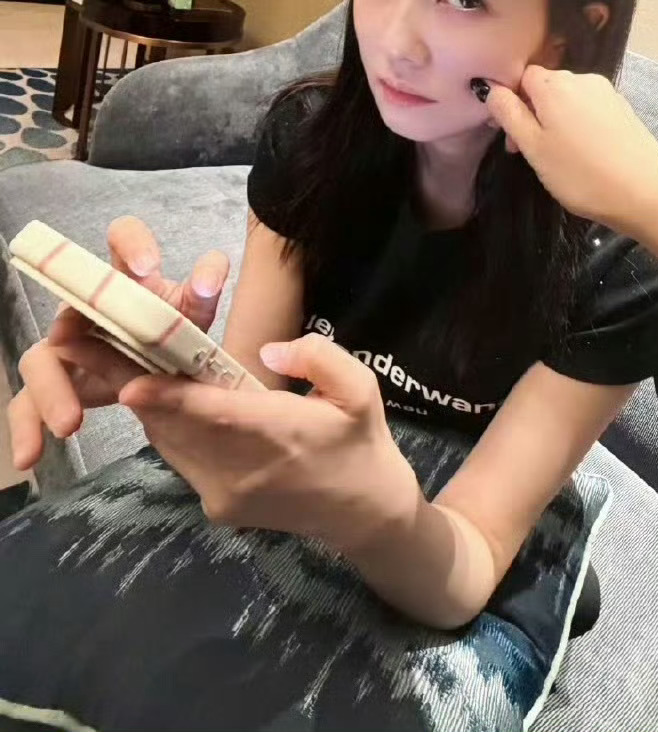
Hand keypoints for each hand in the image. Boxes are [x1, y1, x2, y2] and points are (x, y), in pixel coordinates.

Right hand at [7, 216, 228, 470]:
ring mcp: (65, 344)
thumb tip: (210, 274)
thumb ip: (202, 294)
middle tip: (73, 341)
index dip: (131, 244)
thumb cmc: (171, 335)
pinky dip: (27, 428)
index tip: (145, 267)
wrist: (161, 378)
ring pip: (42, 360)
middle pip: (67, 305)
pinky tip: (32, 456)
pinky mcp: (56, 382)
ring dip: (51, 391)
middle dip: (69, 327)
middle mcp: (89, 305)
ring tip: (70, 426)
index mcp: (128, 278)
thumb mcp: (192, 318)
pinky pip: (29, 403)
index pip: (124, 239)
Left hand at [118, 333, 418, 549]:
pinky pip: (180, 459)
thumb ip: (318, 358)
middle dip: (130, 385)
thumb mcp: (361, 389)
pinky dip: (163, 427)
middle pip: (178, 427)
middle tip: (89, 350)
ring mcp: (225, 495)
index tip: (131, 382)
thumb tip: (268, 350)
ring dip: (142, 404)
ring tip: (105, 360)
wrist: (362, 512)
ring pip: (170, 443)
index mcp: (284, 436)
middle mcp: (245, 471)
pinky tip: (153, 397)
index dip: (172, 399)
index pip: (218, 417)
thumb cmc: (360, 441)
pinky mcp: (216, 507)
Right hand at [487, 67, 657, 262]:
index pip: (522, 76)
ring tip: (558, 157)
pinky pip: (589, 109)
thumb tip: (491, 88)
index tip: (512, 138)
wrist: (645, 193)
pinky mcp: (623, 109)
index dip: (511, 103)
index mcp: (555, 85)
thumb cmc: (581, 173)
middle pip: (546, 87)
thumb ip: (509, 114)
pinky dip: (578, 125)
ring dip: (556, 121)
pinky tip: (584, 154)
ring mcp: (607, 93)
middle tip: (530, 153)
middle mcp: (582, 79)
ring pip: (568, 99)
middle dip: (533, 113)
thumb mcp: (534, 147)